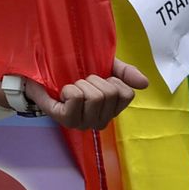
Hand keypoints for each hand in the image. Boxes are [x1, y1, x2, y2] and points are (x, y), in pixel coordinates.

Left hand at [24, 59, 148, 130]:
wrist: (43, 72)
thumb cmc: (74, 71)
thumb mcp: (105, 66)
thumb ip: (125, 73)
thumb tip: (145, 83)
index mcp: (112, 109)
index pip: (126, 94)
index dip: (113, 80)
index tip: (100, 78)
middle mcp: (100, 120)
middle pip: (110, 94)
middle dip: (94, 80)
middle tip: (83, 81)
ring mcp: (83, 123)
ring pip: (95, 97)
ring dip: (82, 84)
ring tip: (73, 87)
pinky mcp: (66, 120)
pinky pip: (77, 98)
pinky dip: (70, 88)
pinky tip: (64, 92)